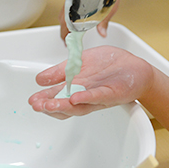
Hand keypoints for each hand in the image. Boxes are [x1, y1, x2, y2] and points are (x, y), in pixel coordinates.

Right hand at [28, 46, 154, 118]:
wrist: (136, 68)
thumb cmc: (110, 65)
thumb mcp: (80, 62)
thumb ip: (61, 70)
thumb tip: (39, 79)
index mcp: (76, 87)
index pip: (57, 96)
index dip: (44, 99)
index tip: (32, 100)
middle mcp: (85, 95)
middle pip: (65, 104)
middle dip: (50, 105)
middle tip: (37, 105)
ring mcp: (98, 96)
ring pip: (78, 105)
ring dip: (63, 105)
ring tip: (50, 104)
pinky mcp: (112, 94)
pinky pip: (98, 97)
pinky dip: (86, 98)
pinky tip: (75, 98)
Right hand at [58, 0, 121, 39]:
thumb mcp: (110, 6)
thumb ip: (104, 21)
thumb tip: (102, 33)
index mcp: (78, 10)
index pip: (68, 29)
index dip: (67, 39)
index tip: (68, 46)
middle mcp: (71, 4)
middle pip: (63, 24)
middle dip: (65, 35)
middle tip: (69, 43)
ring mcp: (70, 0)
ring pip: (62, 17)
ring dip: (64, 27)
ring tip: (69, 34)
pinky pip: (65, 10)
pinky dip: (66, 18)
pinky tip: (72, 20)